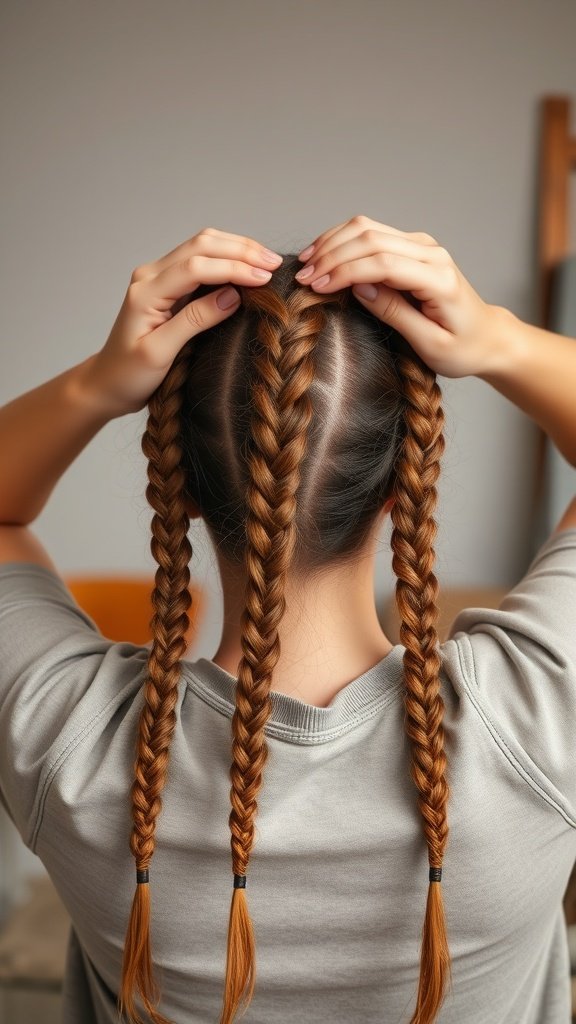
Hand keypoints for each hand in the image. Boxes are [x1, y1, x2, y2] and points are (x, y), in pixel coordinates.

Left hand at [82, 228, 282, 416]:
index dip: (233, 268)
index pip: (197, 266)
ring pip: (203, 246)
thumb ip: (194, 321)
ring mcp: (158, 276)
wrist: (107, 383)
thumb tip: (232, 296)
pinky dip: (227, 258)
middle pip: (201, 245)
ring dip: (237, 249)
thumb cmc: (129, 375)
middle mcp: (150, 275)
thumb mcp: (160, 354)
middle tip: (275, 264)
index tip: (265, 279)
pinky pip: (200, 260)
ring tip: (268, 262)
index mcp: (146, 291)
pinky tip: (247, 266)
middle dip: (241, 250)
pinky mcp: (167, 284)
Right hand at [294, 214, 500, 377]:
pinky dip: (343, 241)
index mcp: (438, 279)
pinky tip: (322, 254)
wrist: (487, 337)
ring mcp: (422, 245)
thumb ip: (396, 314)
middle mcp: (431, 253)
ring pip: (368, 228)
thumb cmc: (462, 348)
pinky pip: (372, 233)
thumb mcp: (430, 344)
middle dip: (332, 256)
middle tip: (302, 277)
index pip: (383, 263)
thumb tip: (361, 287)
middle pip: (371, 238)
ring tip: (306, 263)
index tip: (315, 286)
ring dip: (333, 243)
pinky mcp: (412, 246)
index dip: (344, 271)